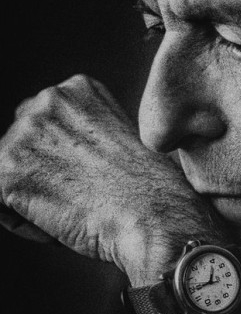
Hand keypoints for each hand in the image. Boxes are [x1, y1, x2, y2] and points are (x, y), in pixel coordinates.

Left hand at [0, 75, 228, 287]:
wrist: (154, 218)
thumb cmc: (151, 192)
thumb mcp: (120, 140)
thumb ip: (84, 134)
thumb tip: (58, 157)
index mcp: (77, 89)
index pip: (45, 123)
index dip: (63, 159)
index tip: (90, 176)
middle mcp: (46, 101)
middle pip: (21, 145)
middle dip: (42, 174)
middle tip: (81, 195)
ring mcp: (24, 135)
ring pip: (10, 175)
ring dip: (34, 199)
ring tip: (74, 209)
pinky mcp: (6, 172)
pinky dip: (23, 223)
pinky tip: (59, 224)